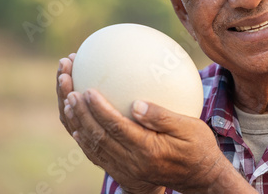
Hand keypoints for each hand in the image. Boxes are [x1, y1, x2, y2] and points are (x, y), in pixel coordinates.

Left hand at [57, 55, 254, 192]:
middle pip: (98, 136)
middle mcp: (132, 162)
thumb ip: (162, 117)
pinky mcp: (125, 171)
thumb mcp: (190, 128)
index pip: (116, 127)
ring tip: (67, 100)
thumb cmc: (199, 147)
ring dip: (78, 123)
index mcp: (148, 149)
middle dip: (80, 112)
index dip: (99, 109)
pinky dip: (85, 141)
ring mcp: (126, 169)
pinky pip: (98, 156)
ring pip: (94, 146)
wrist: (200, 177)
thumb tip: (137, 104)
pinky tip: (77, 128)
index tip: (87, 89)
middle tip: (69, 89)